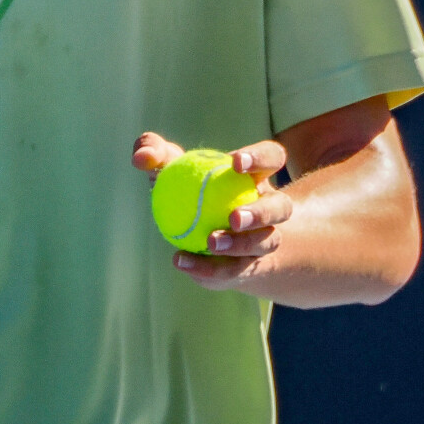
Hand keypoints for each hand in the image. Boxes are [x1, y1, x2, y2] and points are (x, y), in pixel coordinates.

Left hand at [132, 132, 292, 291]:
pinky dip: (207, 267)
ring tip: (211, 242)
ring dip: (240, 244)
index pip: (271, 158)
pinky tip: (181, 261)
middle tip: (234, 217)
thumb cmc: (186, 188)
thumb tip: (142, 158)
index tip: (234, 163)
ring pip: (266, 243)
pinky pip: (233, 270)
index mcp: (255, 175)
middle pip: (280, 207)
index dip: (261, 158)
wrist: (199, 232)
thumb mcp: (169, 167)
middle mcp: (269, 208)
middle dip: (261, 212)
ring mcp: (263, 239)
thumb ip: (154, 153)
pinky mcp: (247, 267)